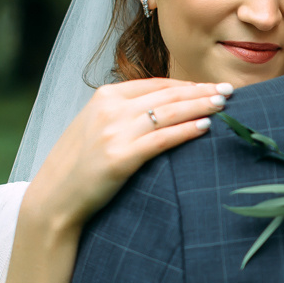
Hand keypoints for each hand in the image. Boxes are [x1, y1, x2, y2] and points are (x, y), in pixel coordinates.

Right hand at [21, 77, 232, 238]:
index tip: (209, 87)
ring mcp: (114, 132)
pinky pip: (162, 139)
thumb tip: (163, 106)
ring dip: (200, 106)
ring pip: (168, 113)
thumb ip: (124, 112)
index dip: (187, 85)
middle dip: (201, 92)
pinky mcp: (120, 157)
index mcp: (104, 97)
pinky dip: (186, 130)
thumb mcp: (97, 126)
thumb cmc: (80, 165)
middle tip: (229, 91)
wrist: (55, 197)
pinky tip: (206, 127)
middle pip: (167, 95)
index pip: (155, 85)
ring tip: (224, 105)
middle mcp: (110, 109)